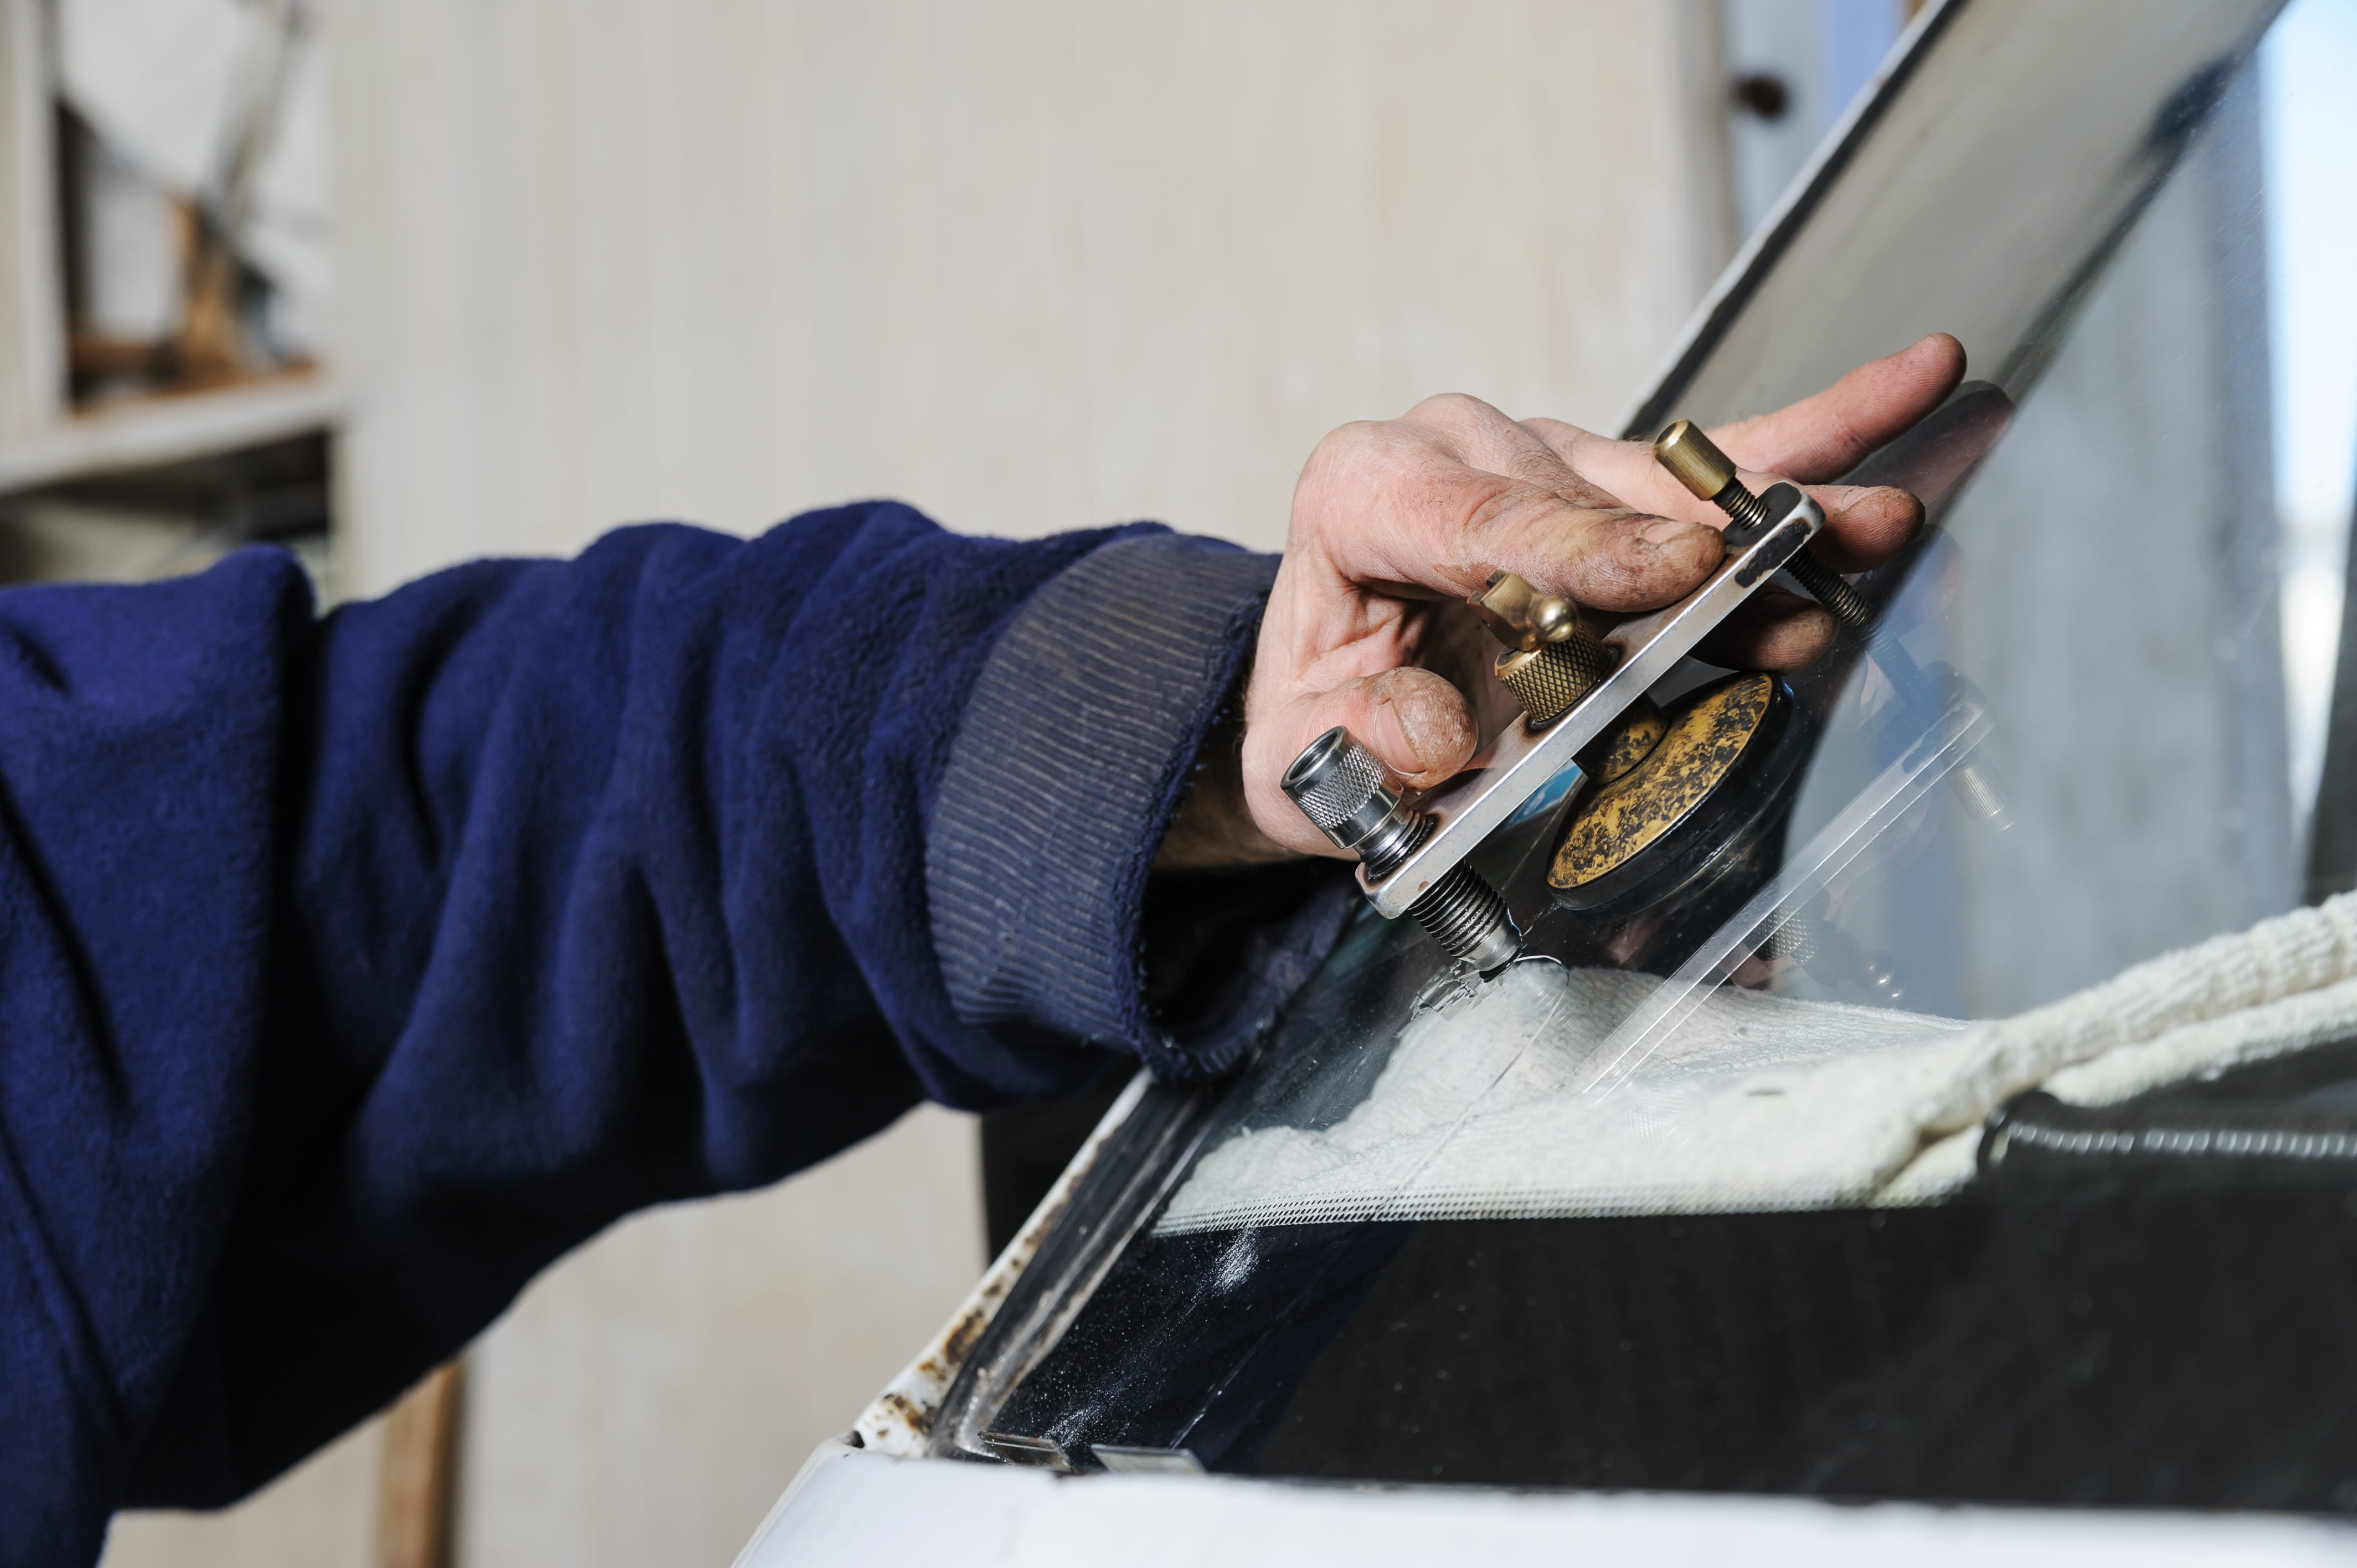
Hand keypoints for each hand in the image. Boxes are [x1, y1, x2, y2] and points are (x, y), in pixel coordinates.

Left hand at [1166, 333, 1965, 865]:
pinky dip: (1814, 436)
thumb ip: (1352, 748)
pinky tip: (1908, 386)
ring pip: (1677, 476)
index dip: (1579, 546)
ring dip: (1782, 506)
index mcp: (1365, 493)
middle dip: (1694, 542)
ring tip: (1877, 521)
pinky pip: (1723, 457)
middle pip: (1591, 491)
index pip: (1474, 516)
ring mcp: (1544, 454)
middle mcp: (1457, 450)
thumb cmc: (1325, 712)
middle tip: (1785, 567)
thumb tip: (1433, 733)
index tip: (1673, 573)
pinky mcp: (1614, 482)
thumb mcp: (1301, 757)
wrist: (1334, 692)